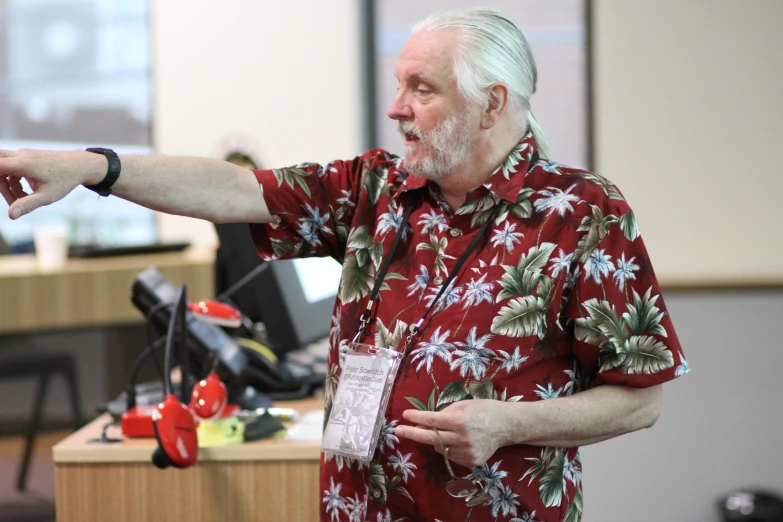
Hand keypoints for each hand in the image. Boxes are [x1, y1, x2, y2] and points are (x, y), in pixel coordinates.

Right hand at [0, 149, 103, 218]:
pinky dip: (14, 180)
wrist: (81, 165)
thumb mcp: (47, 196)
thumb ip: (27, 204)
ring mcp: (23, 154)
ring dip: (7, 184)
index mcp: (22, 163)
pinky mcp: (27, 156)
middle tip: (13, 199)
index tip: (5, 192)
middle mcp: (20, 155)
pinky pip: (12, 167)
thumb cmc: (65, 180)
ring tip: (23, 199)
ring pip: (3, 167)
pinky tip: (27, 192)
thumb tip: (10, 215)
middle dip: (0, 184)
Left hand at [395, 400, 515, 468]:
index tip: (404, 416)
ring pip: (440, 448)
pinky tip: (459, 440)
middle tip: (398, 431)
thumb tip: (423, 424)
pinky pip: (451, 456)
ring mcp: (467, 452)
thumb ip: (443, 414)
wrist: (507, 426)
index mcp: (460, 420)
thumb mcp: (463, 405)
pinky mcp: (471, 462)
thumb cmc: (484, 410)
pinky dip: (449, 448)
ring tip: (449, 431)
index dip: (416, 418)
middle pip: (430, 438)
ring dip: (436, 440)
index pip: (432, 420)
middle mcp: (462, 438)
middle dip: (412, 434)